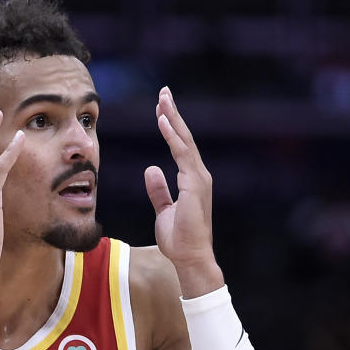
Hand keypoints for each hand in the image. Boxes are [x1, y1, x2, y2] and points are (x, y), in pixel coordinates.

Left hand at [144, 87, 221, 294]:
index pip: (180, 146)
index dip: (171, 126)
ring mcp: (199, 179)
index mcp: (192, 180)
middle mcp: (198, 175)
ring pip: (184, 141)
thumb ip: (159, 190)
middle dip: (173, 113)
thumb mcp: (164, 210)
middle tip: (164, 92)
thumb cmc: (179, 238)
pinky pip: (182, 155)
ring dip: (173, 118)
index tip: (161, 109)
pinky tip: (164, 121)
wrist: (190, 257)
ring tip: (163, 99)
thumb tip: (151, 169)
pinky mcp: (195, 185)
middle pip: (184, 138)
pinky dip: (173, 137)